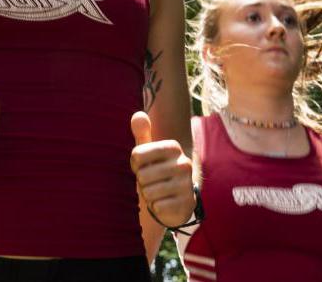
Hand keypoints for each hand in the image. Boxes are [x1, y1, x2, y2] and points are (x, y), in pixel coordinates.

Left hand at [130, 111, 194, 227]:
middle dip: (142, 181)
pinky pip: (157, 206)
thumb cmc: (154, 172)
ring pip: (149, 192)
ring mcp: (187, 184)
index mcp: (173, 147)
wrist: (172, 200)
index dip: (134, 164)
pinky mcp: (187, 203)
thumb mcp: (146, 153)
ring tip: (157, 191)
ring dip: (148, 195)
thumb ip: (141, 133)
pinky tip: (163, 203)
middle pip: (142, 175)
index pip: (137, 155)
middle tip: (151, 181)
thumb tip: (138, 114)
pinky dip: (156, 207)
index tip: (142, 166)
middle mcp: (184, 163)